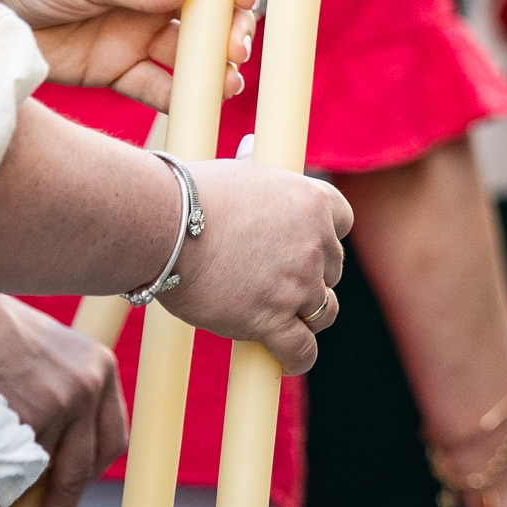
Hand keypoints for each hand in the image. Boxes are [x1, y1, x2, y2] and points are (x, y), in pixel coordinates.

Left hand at [0, 0, 259, 109]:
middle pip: (210, 11)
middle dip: (229, 29)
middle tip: (233, 48)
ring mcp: (135, 33)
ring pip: (189, 53)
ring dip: (213, 67)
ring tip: (225, 81)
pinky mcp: (115, 69)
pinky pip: (156, 85)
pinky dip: (180, 95)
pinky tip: (199, 100)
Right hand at [0, 295, 126, 506]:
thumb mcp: (34, 354)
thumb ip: (48, 399)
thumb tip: (32, 472)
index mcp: (99, 368)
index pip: (110, 443)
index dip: (85, 484)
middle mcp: (91, 382)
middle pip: (82, 472)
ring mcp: (64, 397)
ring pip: (35, 473)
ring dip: (2, 497)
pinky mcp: (32, 409)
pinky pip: (6, 468)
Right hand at [158, 159, 353, 372]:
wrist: (163, 225)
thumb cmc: (189, 194)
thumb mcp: (236, 173)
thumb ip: (255, 170)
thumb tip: (253, 149)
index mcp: (311, 200)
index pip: (342, 222)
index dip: (324, 237)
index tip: (306, 245)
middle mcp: (314, 242)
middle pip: (334, 269)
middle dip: (311, 276)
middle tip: (277, 280)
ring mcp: (297, 284)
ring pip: (324, 312)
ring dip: (306, 316)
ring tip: (281, 317)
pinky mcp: (274, 320)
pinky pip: (302, 350)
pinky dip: (297, 357)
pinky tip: (287, 358)